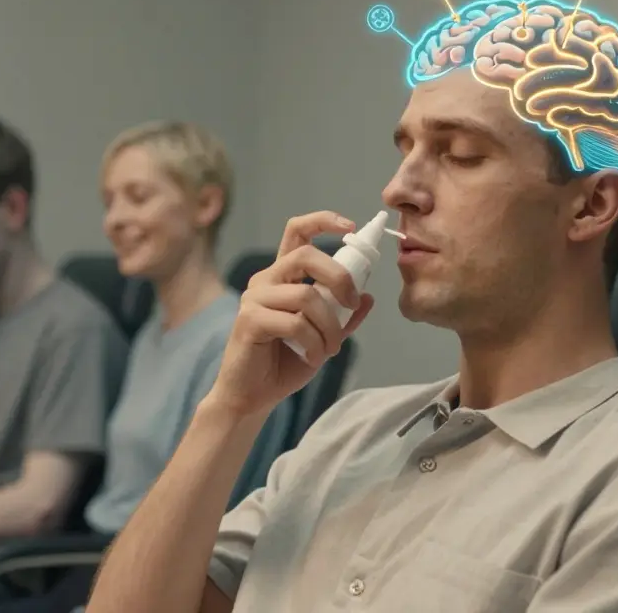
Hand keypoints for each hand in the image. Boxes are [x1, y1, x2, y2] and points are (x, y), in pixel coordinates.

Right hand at [209, 211, 374, 417]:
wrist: (253, 396)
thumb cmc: (284, 363)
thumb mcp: (323, 337)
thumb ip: (343, 316)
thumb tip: (367, 296)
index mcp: (282, 276)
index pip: (297, 231)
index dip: (323, 220)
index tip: (352, 226)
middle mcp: (266, 280)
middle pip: (306, 255)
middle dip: (339, 277)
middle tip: (351, 303)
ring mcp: (254, 298)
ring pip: (307, 296)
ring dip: (329, 326)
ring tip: (330, 349)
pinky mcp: (249, 320)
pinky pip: (295, 323)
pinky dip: (315, 344)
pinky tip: (313, 358)